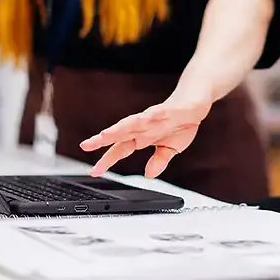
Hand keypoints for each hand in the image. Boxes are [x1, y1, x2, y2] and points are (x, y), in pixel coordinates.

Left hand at [79, 91, 211, 178]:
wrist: (194, 105)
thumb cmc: (181, 124)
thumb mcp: (170, 149)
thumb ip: (159, 161)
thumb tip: (149, 174)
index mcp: (141, 138)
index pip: (120, 150)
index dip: (107, 160)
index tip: (94, 170)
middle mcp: (142, 127)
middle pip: (119, 135)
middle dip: (102, 140)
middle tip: (86, 146)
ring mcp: (151, 118)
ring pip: (131, 123)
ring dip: (118, 129)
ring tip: (105, 134)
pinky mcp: (164, 111)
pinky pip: (154, 114)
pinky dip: (147, 117)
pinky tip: (141, 120)